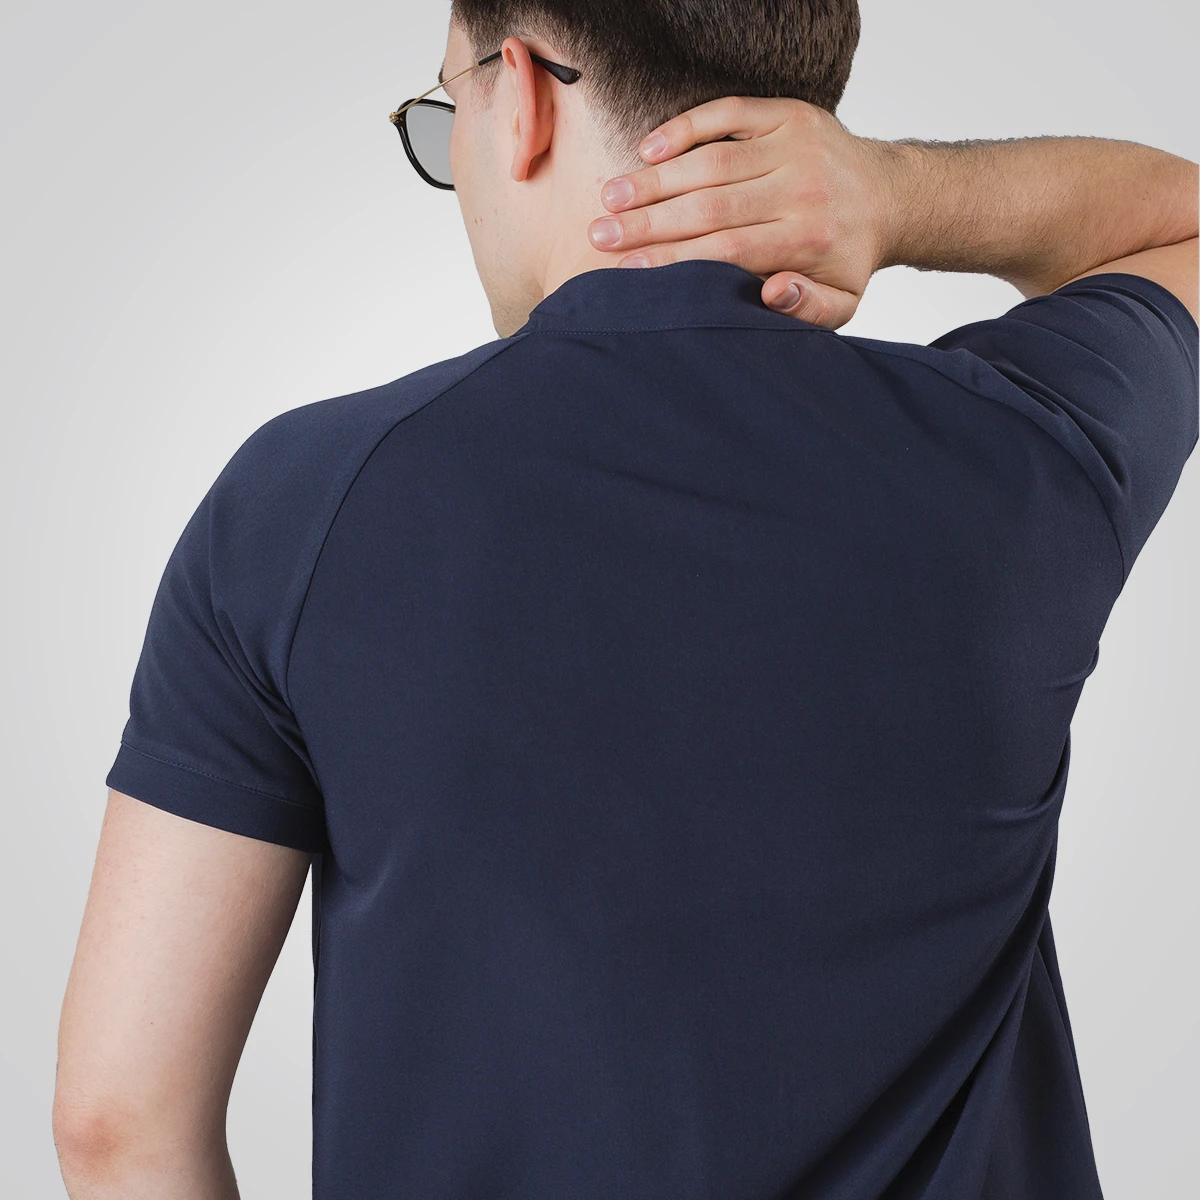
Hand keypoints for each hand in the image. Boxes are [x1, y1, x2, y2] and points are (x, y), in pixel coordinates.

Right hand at [587, 97, 895, 327]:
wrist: (891, 196)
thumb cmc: (847, 257)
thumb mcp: (841, 301)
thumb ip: (808, 310)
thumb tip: (773, 294)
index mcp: (806, 240)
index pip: (726, 250)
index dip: (673, 259)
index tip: (627, 269)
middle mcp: (800, 190)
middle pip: (710, 206)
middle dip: (649, 222)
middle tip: (600, 234)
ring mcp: (794, 146)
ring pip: (711, 162)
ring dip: (656, 179)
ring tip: (611, 198)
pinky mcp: (789, 113)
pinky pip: (729, 113)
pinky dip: (686, 127)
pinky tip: (648, 149)